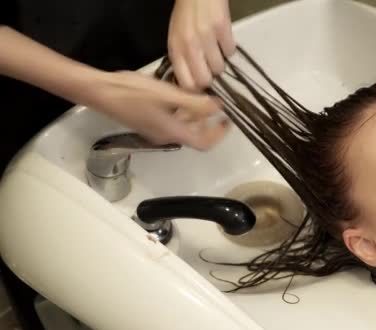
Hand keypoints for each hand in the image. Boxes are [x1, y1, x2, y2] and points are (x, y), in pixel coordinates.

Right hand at [86, 70, 228, 149]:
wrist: (100, 92)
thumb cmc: (133, 93)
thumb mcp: (168, 95)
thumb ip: (195, 103)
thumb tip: (218, 107)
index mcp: (173, 133)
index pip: (204, 143)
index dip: (218, 134)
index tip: (227, 120)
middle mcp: (165, 136)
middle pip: (194, 135)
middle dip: (207, 122)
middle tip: (215, 104)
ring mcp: (155, 131)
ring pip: (183, 127)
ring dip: (194, 115)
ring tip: (199, 95)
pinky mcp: (147, 122)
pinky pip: (171, 121)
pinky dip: (181, 111)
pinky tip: (179, 94)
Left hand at [168, 0, 235, 89]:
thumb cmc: (185, 14)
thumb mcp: (176, 38)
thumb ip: (182, 58)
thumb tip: (192, 82)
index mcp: (175, 49)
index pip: (186, 83)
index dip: (196, 88)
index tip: (200, 85)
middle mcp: (189, 45)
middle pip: (204, 80)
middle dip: (210, 78)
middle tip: (210, 69)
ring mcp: (206, 37)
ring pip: (219, 68)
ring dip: (220, 62)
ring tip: (216, 50)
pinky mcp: (222, 28)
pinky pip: (230, 51)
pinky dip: (228, 48)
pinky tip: (222, 39)